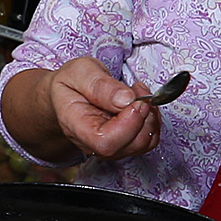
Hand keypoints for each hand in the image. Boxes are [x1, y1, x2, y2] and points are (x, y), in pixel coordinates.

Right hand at [36, 57, 161, 162]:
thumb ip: (100, 85)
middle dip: (144, 115)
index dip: (128, 122)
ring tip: (138, 93)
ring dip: (150, 116)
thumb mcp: (80, 72)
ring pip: (144, 143)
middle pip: (129, 145)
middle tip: (138, 89)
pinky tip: (141, 103)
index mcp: (77, 127)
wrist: (68, 94)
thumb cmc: (71, 83)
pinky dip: (152, 119)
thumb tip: (126, 99)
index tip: (135, 99)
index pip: (106, 142)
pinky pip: (149, 139)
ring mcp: (111, 148)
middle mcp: (94, 145)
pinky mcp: (125, 144)